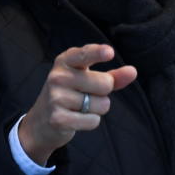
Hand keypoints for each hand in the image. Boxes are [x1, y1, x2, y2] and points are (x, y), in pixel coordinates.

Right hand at [19, 44, 136, 165]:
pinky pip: (93, 121)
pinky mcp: (57, 118)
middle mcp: (58, 76)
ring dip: (96, 109)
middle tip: (86, 95)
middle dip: (103, 93)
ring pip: (101, 104)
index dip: (98, 53)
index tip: (109, 52)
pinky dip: (90, 122)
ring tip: (79, 107)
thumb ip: (112, 76)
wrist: (41, 122)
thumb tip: (133, 71)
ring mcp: (56, 97)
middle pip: (105, 84)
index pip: (84, 54)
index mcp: (66, 61)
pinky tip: (75, 119)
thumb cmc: (71, 95)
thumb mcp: (89, 81)